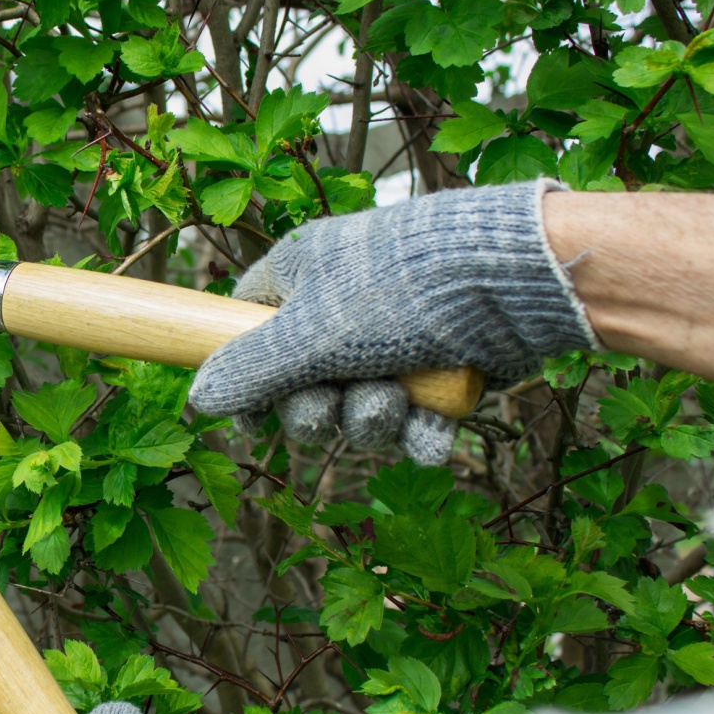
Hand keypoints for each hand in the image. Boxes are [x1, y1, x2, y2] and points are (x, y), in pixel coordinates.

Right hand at [188, 179, 596, 464]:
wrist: (516, 281)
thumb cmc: (401, 290)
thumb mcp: (310, 335)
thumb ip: (250, 373)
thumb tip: (197, 400)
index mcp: (301, 279)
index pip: (246, 328)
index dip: (245, 377)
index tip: (254, 415)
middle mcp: (344, 310)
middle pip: (303, 388)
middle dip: (322, 411)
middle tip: (338, 402)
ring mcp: (396, 341)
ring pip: (360, 412)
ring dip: (375, 421)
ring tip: (397, 400)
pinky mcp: (442, 369)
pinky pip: (414, 423)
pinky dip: (421, 434)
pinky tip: (432, 432)